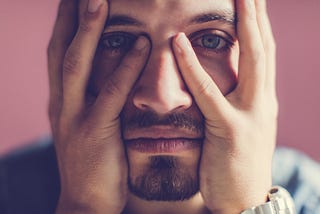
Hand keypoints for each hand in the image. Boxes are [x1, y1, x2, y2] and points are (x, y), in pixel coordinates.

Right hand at [47, 0, 149, 212]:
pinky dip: (124, 68)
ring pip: (77, 65)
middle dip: (69, 18)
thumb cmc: (93, 162)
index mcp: (62, 101)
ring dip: (88, 31)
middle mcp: (62, 104)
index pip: (59, 53)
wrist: (86, 202)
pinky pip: (110, 95)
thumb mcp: (85, 127)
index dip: (65, 24)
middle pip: (61, 50)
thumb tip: (107, 76)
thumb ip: (91, 101)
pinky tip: (140, 45)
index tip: (74, 0)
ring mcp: (75, 119)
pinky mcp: (95, 135)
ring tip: (99, 1)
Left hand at [173, 0, 276, 212]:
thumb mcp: (243, 125)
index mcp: (262, 98)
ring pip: (251, 60)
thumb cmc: (237, 162)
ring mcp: (250, 114)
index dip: (258, 22)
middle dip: (258, 13)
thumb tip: (227, 77)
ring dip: (245, 25)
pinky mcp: (230, 131)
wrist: (244, 200)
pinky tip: (180, 43)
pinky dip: (194, 67)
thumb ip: (236, 99)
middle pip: (263, 47)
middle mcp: (262, 100)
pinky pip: (209, 94)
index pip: (262, 51)